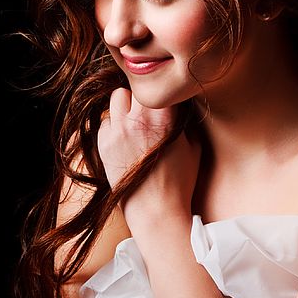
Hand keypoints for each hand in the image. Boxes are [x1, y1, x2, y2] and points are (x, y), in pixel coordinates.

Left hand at [97, 88, 200, 227]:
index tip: (167, 96)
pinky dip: (114, 126)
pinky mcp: (103, 145)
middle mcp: (137, 122)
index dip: (164, 89)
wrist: (155, 212)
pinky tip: (125, 141)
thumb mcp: (194, 146)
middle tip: (151, 110)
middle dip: (144, 96)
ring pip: (117, 98)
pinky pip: (106, 121)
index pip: (159, 85)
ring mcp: (117, 132)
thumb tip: (180, 98)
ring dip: (126, 106)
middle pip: (136, 86)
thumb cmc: (179, 181)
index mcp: (164, 119)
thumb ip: (186, 118)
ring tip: (137, 123)